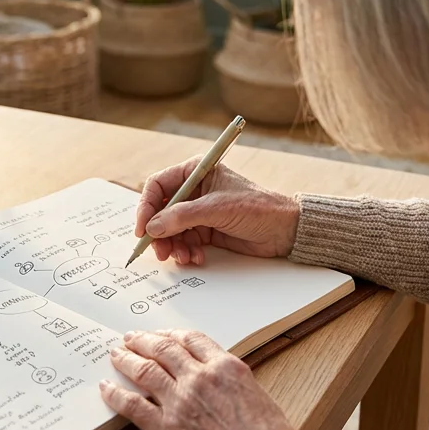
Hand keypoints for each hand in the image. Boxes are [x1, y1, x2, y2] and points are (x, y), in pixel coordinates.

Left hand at [100, 330, 312, 429]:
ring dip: (126, 360)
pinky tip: (107, 389)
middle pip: (163, 349)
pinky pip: (133, 406)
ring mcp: (180, 403)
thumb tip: (221, 382)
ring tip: (116, 355)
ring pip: (145, 371)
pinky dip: (116, 395)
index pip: (192, 340)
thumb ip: (234, 384)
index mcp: (227, 368)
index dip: (172, 334)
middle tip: (132, 338)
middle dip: (144, 341)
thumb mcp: (260, 398)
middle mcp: (201, 379)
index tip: (162, 335)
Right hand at [135, 159, 299, 263]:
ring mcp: (199, 212)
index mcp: (196, 171)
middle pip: (161, 211)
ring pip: (171, 230)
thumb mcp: (217, 208)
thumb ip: (182, 217)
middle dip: (159, 233)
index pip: (158, 186)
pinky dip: (186, 252)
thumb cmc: (258, 207)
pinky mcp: (206, 231)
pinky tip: (196, 257)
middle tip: (160, 251)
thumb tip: (153, 226)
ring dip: (173, 246)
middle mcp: (194, 190)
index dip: (146, 206)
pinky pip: (185, 242)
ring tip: (183, 257)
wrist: (285, 230)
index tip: (143, 228)